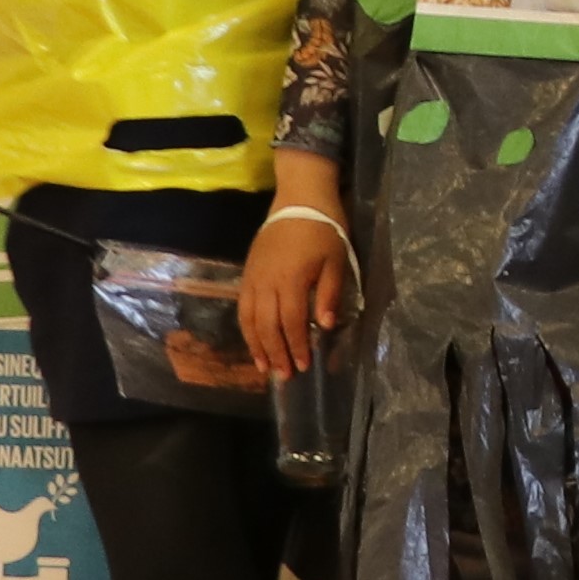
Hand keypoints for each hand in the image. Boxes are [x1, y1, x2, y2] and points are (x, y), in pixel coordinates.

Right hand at [241, 205, 351, 380]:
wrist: (298, 203)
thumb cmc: (324, 232)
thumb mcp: (336, 262)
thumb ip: (329, 294)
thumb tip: (325, 327)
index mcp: (292, 279)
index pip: (292, 321)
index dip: (297, 345)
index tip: (304, 366)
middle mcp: (267, 282)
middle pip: (267, 325)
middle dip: (276, 353)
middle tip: (285, 376)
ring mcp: (253, 278)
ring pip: (250, 319)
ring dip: (257, 346)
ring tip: (265, 368)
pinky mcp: (247, 275)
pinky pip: (242, 307)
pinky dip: (246, 328)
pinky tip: (253, 343)